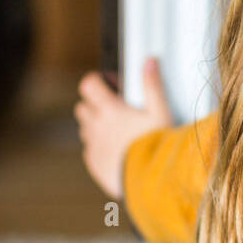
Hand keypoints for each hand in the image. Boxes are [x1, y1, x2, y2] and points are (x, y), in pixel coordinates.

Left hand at [75, 57, 172, 199]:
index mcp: (110, 110)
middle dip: (95, 104)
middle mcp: (95, 126)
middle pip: (82, 106)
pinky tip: (118, 151)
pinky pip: (90, 150)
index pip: (88, 84)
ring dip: (96, 126)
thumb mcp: (160, 111)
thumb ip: (152, 85)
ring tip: (119, 131)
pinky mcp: (94, 164)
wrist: (149, 182)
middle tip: (116, 109)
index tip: (113, 85)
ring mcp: (93, 146)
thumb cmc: (156, 145)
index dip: (98, 80)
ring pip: (85, 129)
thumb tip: (149, 61)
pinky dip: (99, 147)